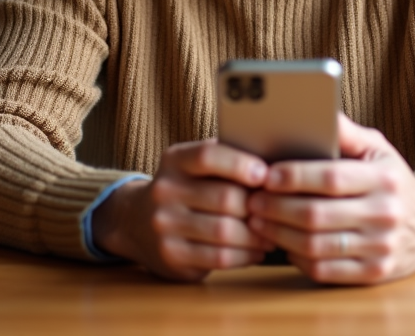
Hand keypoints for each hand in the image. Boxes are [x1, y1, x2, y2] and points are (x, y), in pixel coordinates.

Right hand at [91, 139, 273, 281]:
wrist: (135, 221)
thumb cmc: (184, 188)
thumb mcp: (193, 164)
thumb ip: (225, 157)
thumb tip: (273, 160)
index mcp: (174, 160)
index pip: (208, 156)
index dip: (240, 164)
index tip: (265, 174)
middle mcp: (164, 191)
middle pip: (225, 198)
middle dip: (257, 207)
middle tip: (278, 212)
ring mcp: (164, 225)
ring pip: (225, 231)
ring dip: (256, 236)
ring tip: (271, 234)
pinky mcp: (171, 255)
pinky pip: (219, 258)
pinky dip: (245, 256)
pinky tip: (256, 251)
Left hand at [246, 114, 414, 284]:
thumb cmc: (391, 179)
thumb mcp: (377, 148)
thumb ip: (346, 132)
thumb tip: (315, 109)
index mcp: (384, 179)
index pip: (331, 178)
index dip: (294, 177)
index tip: (266, 174)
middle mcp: (386, 214)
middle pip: (317, 215)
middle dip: (276, 208)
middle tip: (252, 200)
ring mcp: (381, 248)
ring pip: (316, 245)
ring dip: (279, 234)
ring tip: (258, 221)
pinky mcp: (374, 274)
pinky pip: (325, 270)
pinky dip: (297, 258)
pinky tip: (283, 244)